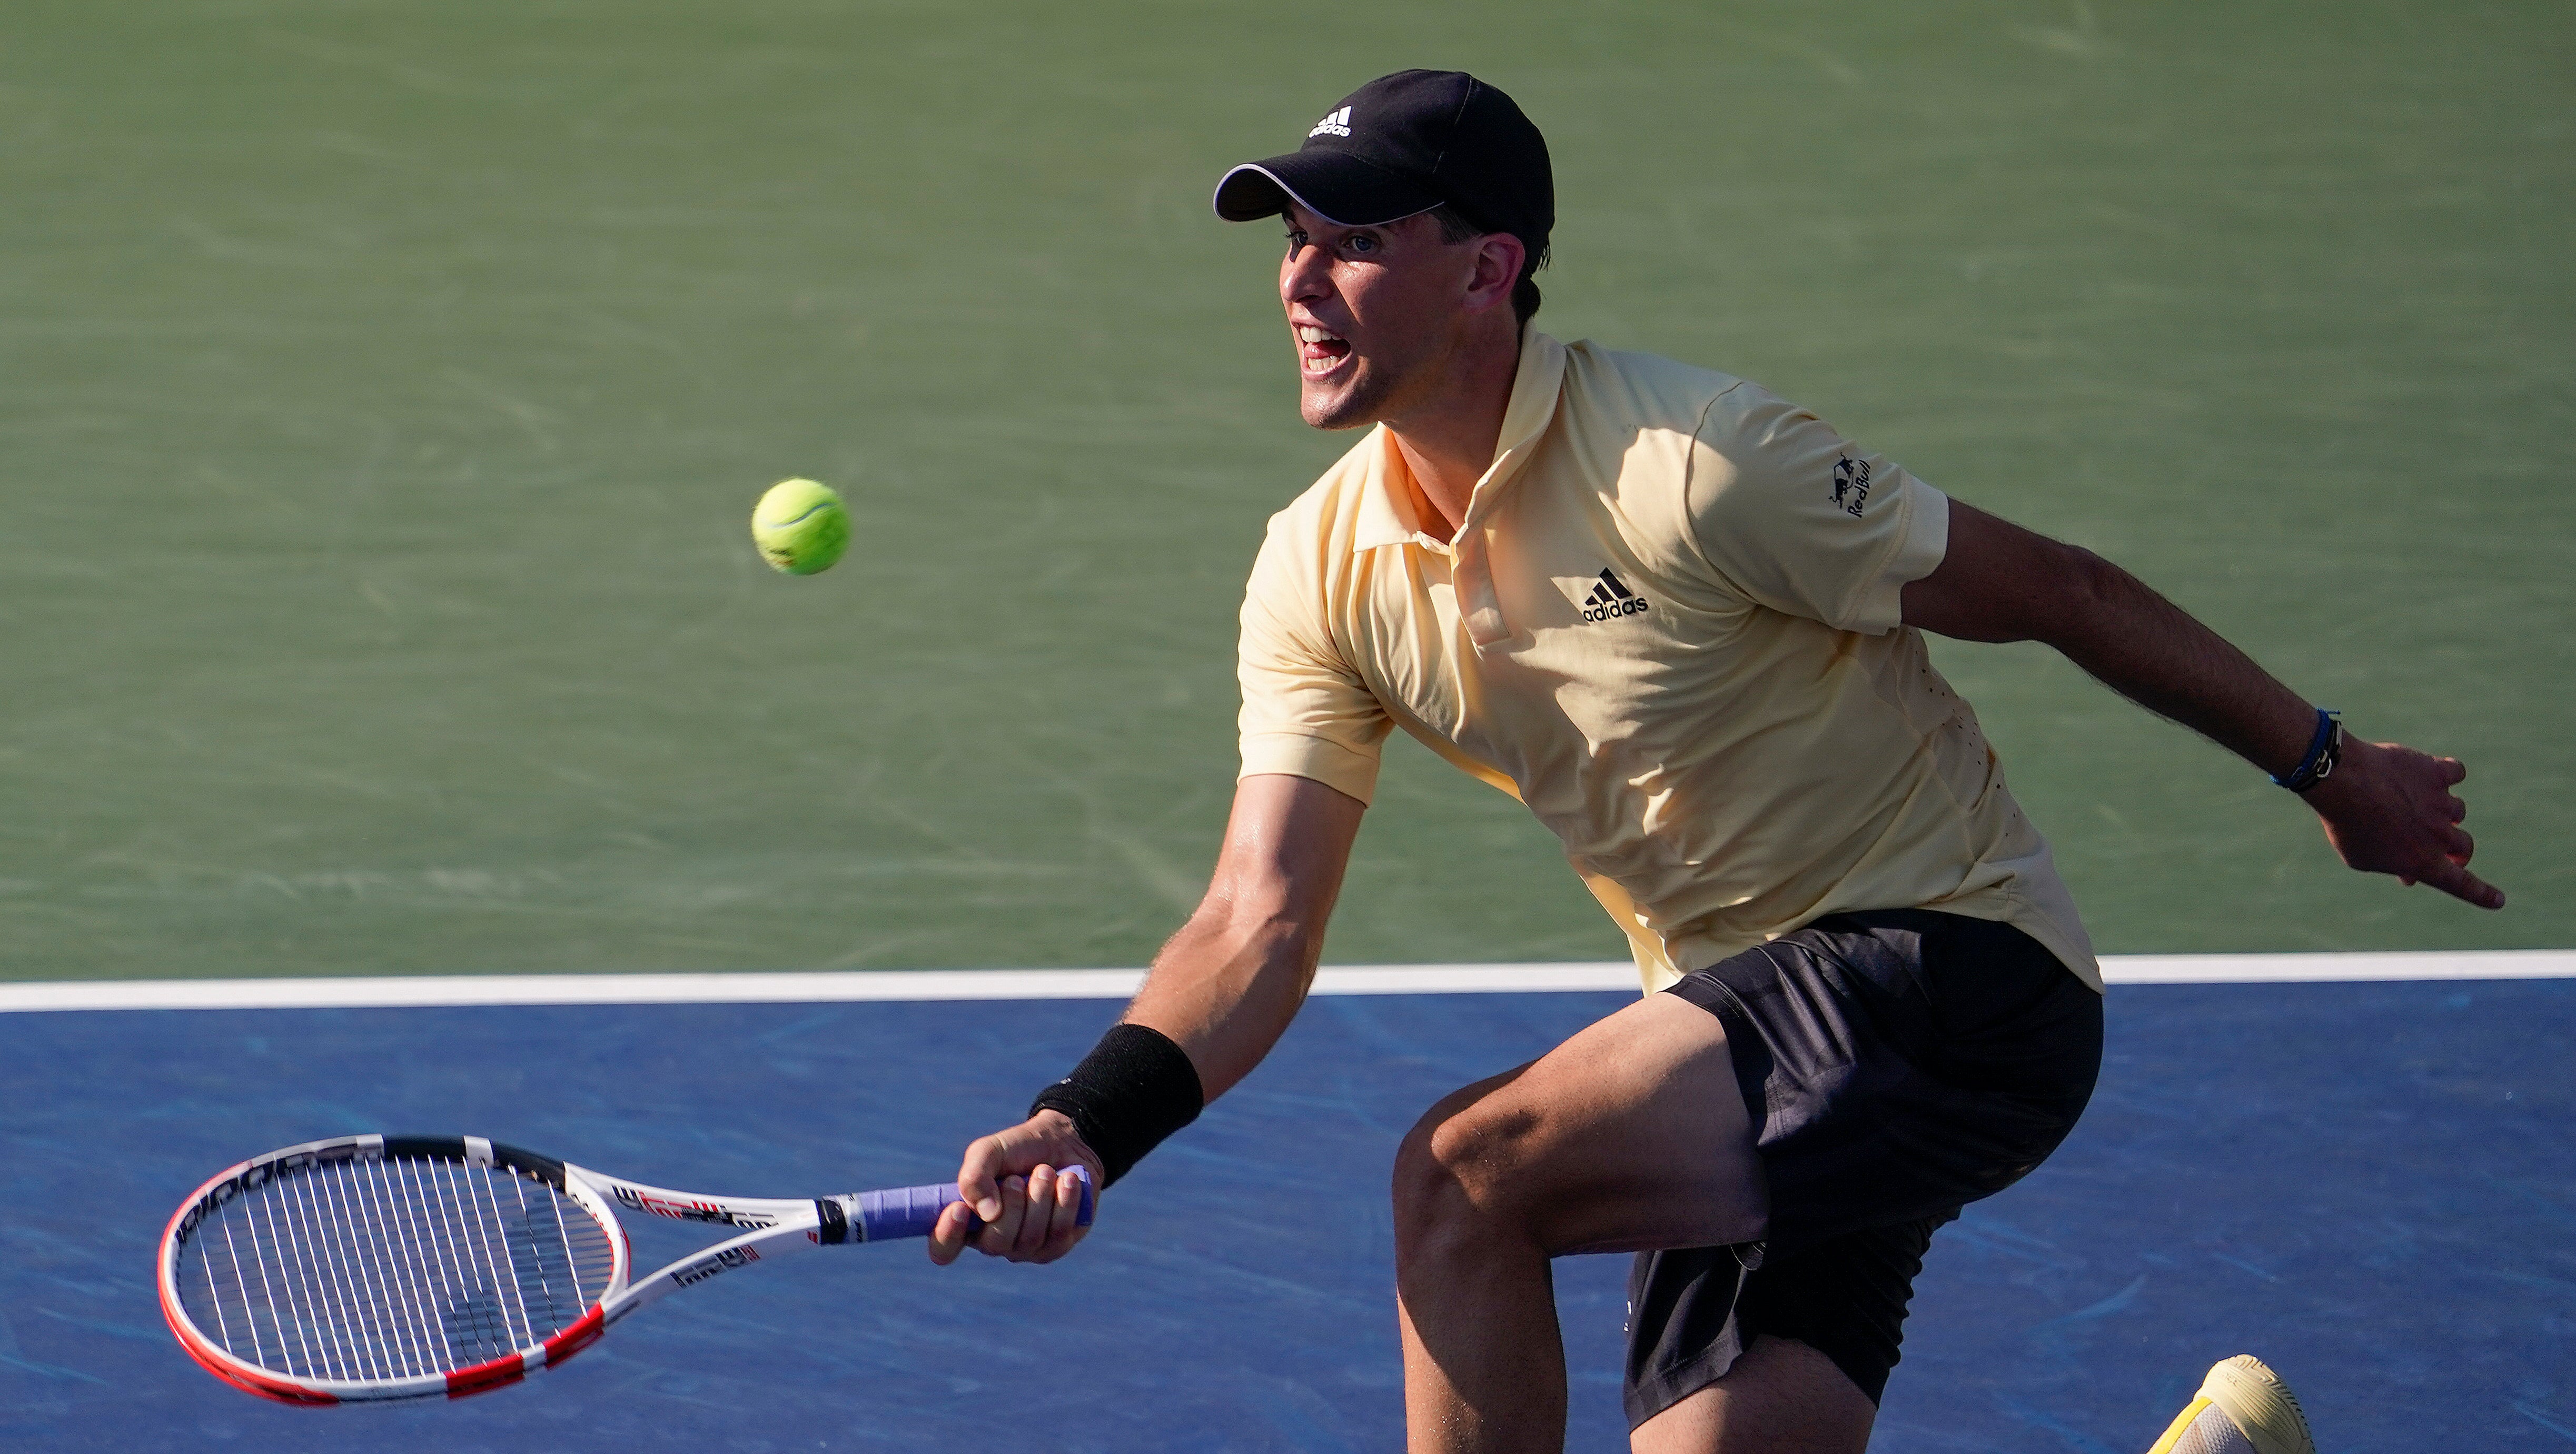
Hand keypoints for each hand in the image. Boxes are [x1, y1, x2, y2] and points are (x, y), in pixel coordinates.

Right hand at [926, 1110, 1101, 1265]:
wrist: (1064, 1142)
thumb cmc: (1019, 1149)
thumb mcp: (989, 1151)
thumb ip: (975, 1177)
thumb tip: (987, 1214)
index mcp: (967, 1220)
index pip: (943, 1249)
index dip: (947, 1236)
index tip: (960, 1209)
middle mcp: (993, 1240)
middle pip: (995, 1243)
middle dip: (1011, 1204)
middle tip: (1017, 1177)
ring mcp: (1026, 1248)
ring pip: (1030, 1239)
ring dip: (1040, 1198)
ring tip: (1045, 1171)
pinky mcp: (1057, 1245)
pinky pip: (1060, 1235)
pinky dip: (1065, 1202)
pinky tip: (1067, 1181)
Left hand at [2304, 735, 2504, 908]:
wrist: (2341, 782)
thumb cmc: (2345, 824)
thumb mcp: (2361, 858)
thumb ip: (2392, 864)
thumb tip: (2409, 870)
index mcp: (2423, 862)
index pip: (2461, 884)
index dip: (2481, 894)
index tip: (2498, 901)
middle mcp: (2439, 834)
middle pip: (2464, 846)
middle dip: (2455, 850)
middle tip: (2443, 849)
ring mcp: (2441, 802)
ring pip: (2457, 810)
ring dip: (2442, 812)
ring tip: (2413, 805)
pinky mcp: (2436, 772)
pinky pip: (2456, 772)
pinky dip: (2448, 773)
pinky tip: (2432, 771)